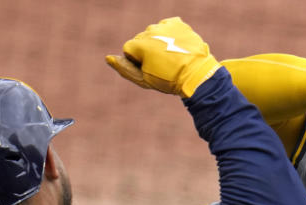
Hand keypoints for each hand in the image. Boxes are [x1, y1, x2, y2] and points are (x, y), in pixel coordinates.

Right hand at [105, 17, 220, 97]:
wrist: (197, 74)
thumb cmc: (168, 80)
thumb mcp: (144, 79)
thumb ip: (124, 69)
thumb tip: (108, 58)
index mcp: (138, 45)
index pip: (129, 50)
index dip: (138, 63)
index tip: (151, 70)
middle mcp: (149, 31)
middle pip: (141, 40)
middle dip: (148, 51)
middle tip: (163, 65)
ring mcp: (164, 26)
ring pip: (154, 32)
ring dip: (159, 42)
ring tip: (172, 56)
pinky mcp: (178, 23)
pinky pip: (168, 26)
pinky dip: (171, 34)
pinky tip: (177, 46)